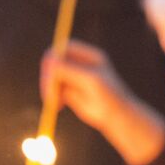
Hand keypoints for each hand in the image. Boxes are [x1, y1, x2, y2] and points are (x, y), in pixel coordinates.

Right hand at [40, 39, 164, 164]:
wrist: (115, 116)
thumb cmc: (108, 96)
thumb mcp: (89, 80)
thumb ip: (70, 69)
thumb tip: (50, 60)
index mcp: (88, 56)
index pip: (63, 48)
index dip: (54, 58)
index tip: (50, 74)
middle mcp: (79, 64)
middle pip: (55, 63)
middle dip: (49, 77)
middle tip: (49, 94)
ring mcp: (73, 78)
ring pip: (52, 79)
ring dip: (49, 90)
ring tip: (55, 104)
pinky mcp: (69, 92)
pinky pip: (54, 91)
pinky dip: (52, 99)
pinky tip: (58, 107)